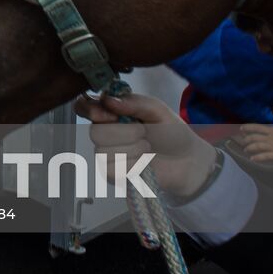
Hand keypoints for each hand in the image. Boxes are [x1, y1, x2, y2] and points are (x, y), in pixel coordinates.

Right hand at [75, 91, 218, 197]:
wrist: (188, 162)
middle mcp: (105, 132)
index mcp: (111, 112)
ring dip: (132, 149)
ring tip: (147, 149)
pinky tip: (143, 163)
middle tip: (143, 132)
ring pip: (103, 151)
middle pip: (95, 131)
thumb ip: (133, 102)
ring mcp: (107, 154)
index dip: (90, 110)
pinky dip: (132, 165)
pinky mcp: (113, 174)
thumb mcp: (157, 110)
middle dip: (124, 132)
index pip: (84, 107)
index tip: (110, 114)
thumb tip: (107, 99)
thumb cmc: (173, 133)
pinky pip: (111, 169)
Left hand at [236, 108, 272, 164]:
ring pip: (257, 146)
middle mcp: (271, 139)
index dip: (248, 128)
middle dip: (246, 139)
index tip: (241, 129)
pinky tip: (252, 158)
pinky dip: (257, 157)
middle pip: (254, 138)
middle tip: (243, 141)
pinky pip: (264, 156)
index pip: (257, 128)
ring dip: (249, 148)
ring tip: (246, 150)